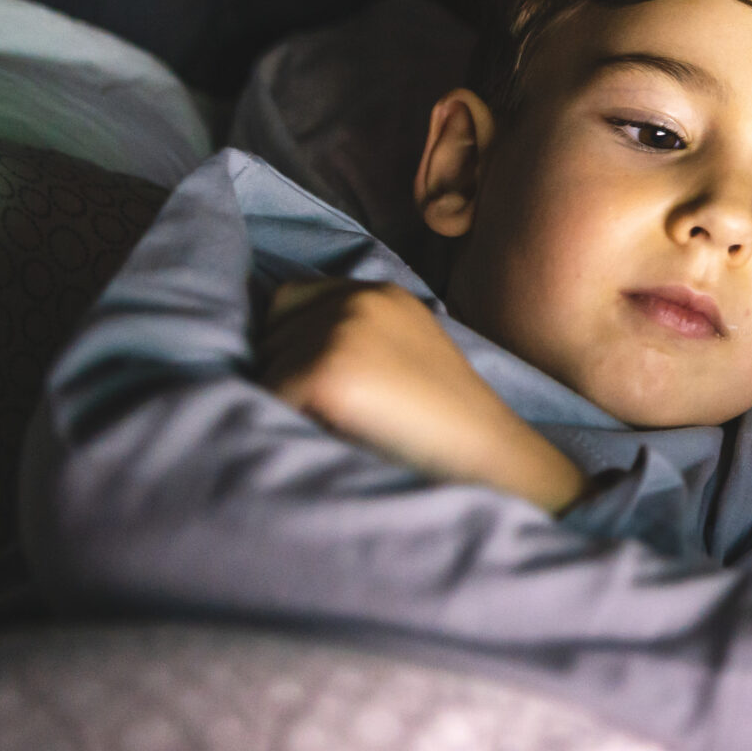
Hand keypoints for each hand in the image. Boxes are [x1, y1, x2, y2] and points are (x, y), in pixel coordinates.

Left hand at [257, 279, 586, 513]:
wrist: (487, 456)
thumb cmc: (444, 427)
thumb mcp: (405, 356)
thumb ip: (356, 337)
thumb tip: (279, 349)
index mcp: (381, 294)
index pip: (289, 302)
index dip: (293, 346)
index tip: (329, 387)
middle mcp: (359, 298)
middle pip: (270, 333)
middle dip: (287, 373)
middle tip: (340, 416)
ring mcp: (342, 329)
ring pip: (265, 368)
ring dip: (286, 400)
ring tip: (341, 428)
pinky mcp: (326, 368)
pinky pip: (267, 400)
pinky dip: (287, 426)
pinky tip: (334, 439)